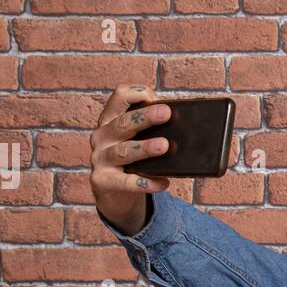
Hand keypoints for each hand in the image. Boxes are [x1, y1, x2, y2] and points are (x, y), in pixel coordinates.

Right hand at [90, 84, 170, 232]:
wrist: (113, 192)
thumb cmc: (132, 160)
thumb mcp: (135, 139)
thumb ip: (151, 129)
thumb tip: (186, 127)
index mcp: (111, 119)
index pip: (119, 96)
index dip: (136, 93)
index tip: (155, 97)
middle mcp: (102, 136)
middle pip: (123, 123)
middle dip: (145, 117)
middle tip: (166, 113)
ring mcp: (100, 159)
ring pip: (123, 151)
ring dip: (144, 148)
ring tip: (164, 146)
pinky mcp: (103, 181)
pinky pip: (125, 182)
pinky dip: (145, 182)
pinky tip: (162, 183)